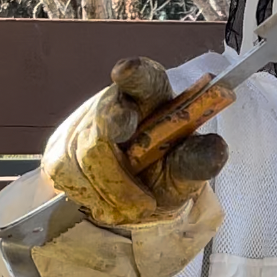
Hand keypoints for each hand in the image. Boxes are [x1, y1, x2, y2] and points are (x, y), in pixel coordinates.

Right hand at [43, 58, 229, 228]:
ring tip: (136, 205)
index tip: (125, 71)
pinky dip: (94, 199)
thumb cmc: (161, 174)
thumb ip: (196, 161)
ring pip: (88, 157)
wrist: (129, 198)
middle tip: (138, 188)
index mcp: (152, 96)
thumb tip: (218, 147)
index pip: (143, 77)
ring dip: (114, 192)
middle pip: (106, 116)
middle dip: (116, 150)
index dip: (134, 73)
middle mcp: (114, 101)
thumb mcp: (184, 173)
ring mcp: (82, 124)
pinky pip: (69, 176)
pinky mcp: (59, 149)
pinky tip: (110, 203)